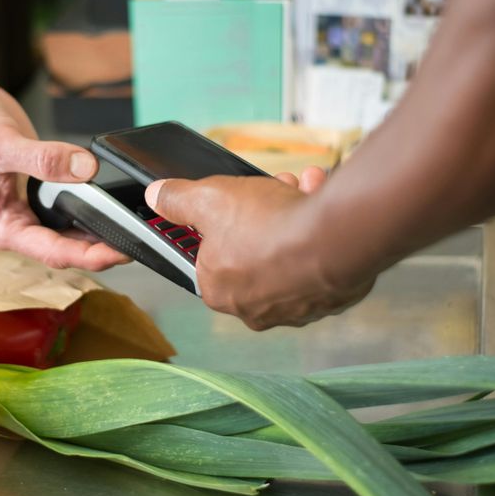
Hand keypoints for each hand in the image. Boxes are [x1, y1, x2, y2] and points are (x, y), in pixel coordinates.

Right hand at [0, 55, 127, 269]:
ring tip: (131, 230)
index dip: (90, 256)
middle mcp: (14, 226)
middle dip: (101, 250)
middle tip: (137, 242)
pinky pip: (69, 213)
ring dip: (98, 235)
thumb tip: (83, 169)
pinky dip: (90, 213)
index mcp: (2, 227)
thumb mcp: (3, 142)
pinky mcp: (37, 198)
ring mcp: (26, 214)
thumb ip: (43, 159)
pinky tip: (110, 209)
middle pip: (66, 250)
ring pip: (69, 235)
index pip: (54, 253)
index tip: (120, 252)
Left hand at [145, 167, 374, 329]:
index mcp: (219, 290)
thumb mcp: (209, 199)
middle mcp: (255, 308)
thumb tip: (158, 196)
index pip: (209, 257)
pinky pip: (319, 258)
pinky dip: (319, 230)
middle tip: (271, 189)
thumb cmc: (269, 226)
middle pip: (252, 249)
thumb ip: (178, 200)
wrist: (336, 238)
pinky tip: (320, 203)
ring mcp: (296, 306)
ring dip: (292, 213)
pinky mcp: (329, 298)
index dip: (220, 223)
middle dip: (262, 213)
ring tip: (300, 187)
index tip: (232, 204)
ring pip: (289, 251)